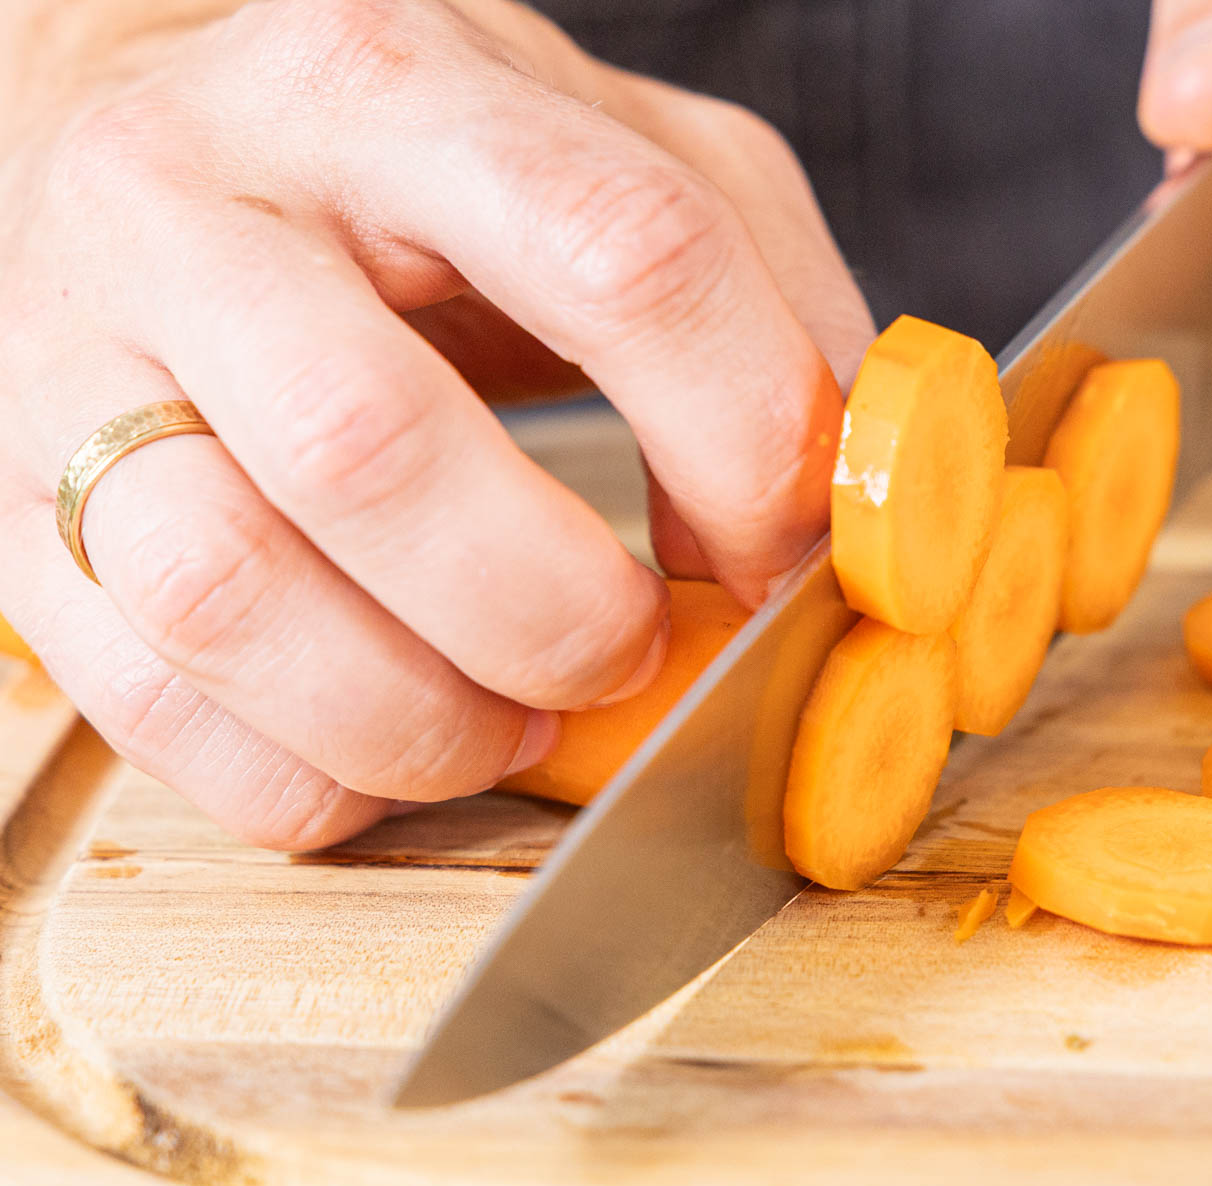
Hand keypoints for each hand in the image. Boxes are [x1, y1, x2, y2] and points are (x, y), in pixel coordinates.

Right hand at [0, 0, 872, 848]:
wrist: (130, 124)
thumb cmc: (408, 163)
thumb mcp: (616, 155)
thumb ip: (761, 301)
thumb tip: (830, 508)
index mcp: (400, 87)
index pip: (618, 254)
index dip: (740, 439)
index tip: (785, 548)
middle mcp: (202, 201)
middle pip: (378, 447)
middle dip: (552, 606)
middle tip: (628, 650)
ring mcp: (71, 355)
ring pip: (225, 591)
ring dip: (417, 717)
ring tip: (508, 716)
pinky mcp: (11, 503)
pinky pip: (143, 700)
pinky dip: (302, 772)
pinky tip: (390, 744)